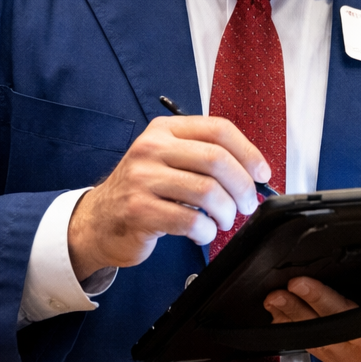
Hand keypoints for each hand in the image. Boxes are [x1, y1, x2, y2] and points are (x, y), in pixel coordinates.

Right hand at [67, 115, 268, 281]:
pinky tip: (203, 232)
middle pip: (216, 160)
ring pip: (207, 191)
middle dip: (242, 186)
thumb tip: (253, 173)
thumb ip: (204, 158)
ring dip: (227, 211)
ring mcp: (142, 179)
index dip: (248, 152)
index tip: (262, 173)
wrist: (99, 221)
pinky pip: (190, 220)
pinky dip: (207, 230)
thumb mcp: (168, 160)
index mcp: (164, 130)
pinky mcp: (140, 210)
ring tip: (224, 220)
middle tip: (247, 204)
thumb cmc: (143, 191)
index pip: (218, 129)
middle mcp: (152, 149)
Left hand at [263, 262, 360, 361]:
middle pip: (344, 319)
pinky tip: (275, 313)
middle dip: (319, 300)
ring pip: (319, 331)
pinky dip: (290, 328)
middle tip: (298, 283)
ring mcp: (348, 352)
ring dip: (294, 313)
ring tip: (275, 297)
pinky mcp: (333, 357)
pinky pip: (310, 344)